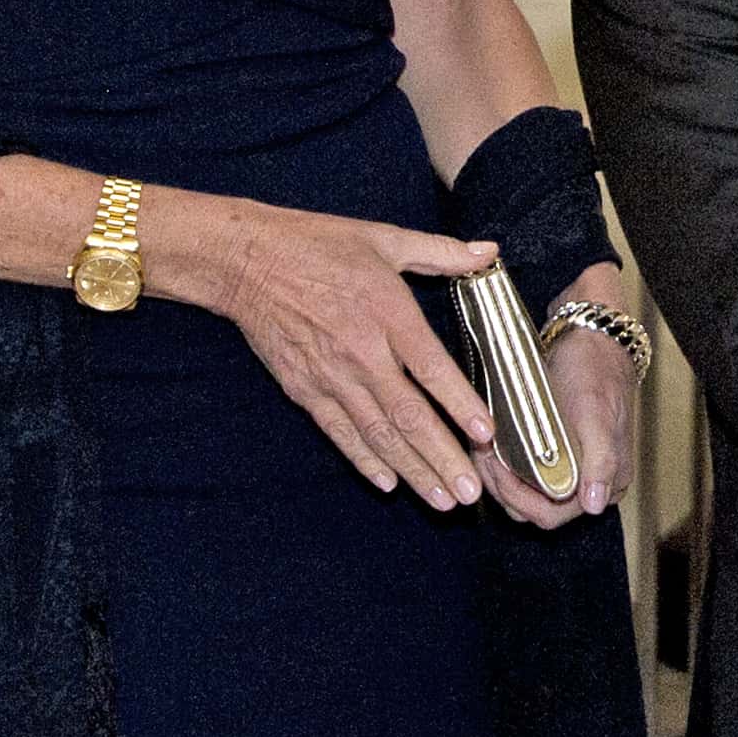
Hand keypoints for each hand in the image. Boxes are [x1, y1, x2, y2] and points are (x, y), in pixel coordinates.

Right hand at [212, 210, 499, 511]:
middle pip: (407, 415)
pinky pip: (339, 432)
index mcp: (387, 312)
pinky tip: (388, 482)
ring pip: (377, 433)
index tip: (484, 435)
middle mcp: (361, 352)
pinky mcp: (304, 390)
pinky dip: (364, 459)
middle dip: (441, 457)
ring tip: (440, 499)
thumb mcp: (384, 237)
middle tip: (468, 492)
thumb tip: (489, 251)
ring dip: (411, 470)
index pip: (431, 368)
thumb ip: (441, 252)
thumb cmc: (319, 245)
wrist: (248, 262)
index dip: (459, 403)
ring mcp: (330, 376)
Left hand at [478, 266, 636, 528]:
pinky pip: (524, 471)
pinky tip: (488, 443)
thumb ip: (599, 460)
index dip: (519, 499)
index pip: (553, 515)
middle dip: (502, 488)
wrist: (591, 334)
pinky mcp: (554, 451)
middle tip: (481, 457)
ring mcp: (570, 467)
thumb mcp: (596, 413)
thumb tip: (594, 505)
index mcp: (605, 482)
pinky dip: (504, 462)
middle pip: (534, 508)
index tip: (496, 469)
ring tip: (481, 449)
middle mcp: (587, 482)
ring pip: (524, 491)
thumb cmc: (595, 370)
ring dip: (498, 477)